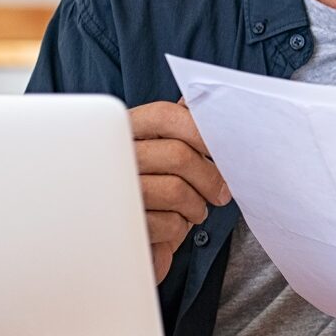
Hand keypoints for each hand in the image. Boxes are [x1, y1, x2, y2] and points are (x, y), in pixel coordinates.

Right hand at [129, 99, 229, 283]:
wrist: (118, 236)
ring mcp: (114, 191)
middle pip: (179, 156)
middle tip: (220, 193)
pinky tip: (171, 227)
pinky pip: (167, 223)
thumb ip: (180, 123)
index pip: (167, 116)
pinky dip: (179, 229)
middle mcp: (115, 156)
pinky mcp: (121, 225)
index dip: (201, 131)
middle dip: (210, 178)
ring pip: (176, 191)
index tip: (221, 151)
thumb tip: (202, 98)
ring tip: (194, 211)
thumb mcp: (162, 153)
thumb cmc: (150, 187)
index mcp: (125, 129)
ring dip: (196, 206)